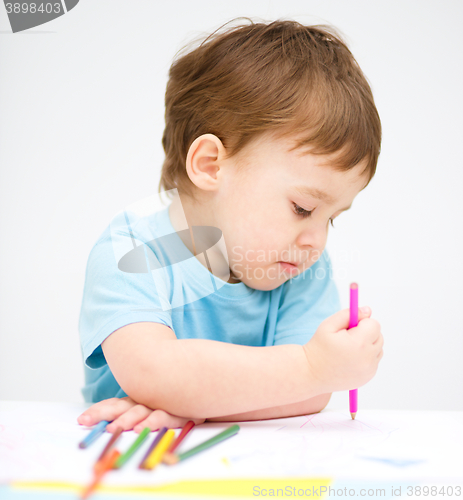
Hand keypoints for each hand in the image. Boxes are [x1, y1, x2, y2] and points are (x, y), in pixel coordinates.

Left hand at [77, 396, 204, 432]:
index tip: (82, 419)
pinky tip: (144, 427)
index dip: (99, 410)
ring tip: (114, 428)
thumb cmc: (177, 400)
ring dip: (127, 419)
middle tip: (88, 422)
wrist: (209, 388)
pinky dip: (154, 421)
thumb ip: (136, 410)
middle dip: (105, 414)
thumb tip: (109, 424)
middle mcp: (149, 401)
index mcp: (139, 400)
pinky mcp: (180, 412)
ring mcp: (164, 405)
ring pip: (142, 411)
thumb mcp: (154, 404)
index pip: (115, 404)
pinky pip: (165, 416)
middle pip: (123, 406)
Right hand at [303, 306, 383, 392]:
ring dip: (368, 345)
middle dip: (366, 333)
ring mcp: (369, 370)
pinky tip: (350, 358)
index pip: (374, 325)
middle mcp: (367, 358)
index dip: (362, 322)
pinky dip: (366, 357)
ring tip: (349, 348)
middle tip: (348, 337)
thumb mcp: (328, 325)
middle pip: (379, 336)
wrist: (312, 373)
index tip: (350, 328)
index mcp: (358, 343)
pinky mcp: (368, 377)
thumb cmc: (319, 347)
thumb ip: (349, 314)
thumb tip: (368, 310)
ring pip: (378, 349)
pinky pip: (374, 360)